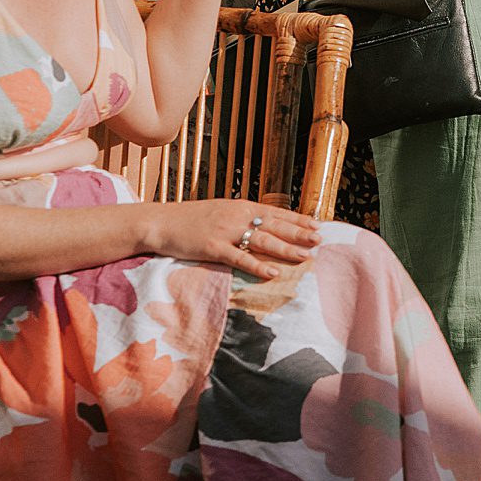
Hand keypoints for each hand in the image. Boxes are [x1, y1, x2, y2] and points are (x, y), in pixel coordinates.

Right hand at [153, 199, 321, 279]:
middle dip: (299, 233)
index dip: (298, 219)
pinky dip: (257, 265)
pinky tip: (273, 273)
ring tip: (305, 256)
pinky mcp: (212, 248)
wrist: (160, 221)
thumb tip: (263, 225)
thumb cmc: (191, 219)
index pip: (277, 213)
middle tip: (320, 240)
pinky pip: (239, 258)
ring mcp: (225, 232)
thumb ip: (242, 217)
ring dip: (285, 249)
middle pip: (275, 226)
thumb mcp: (221, 211)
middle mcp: (237, 216)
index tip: (318, 225)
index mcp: (241, 207)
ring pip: (262, 241)